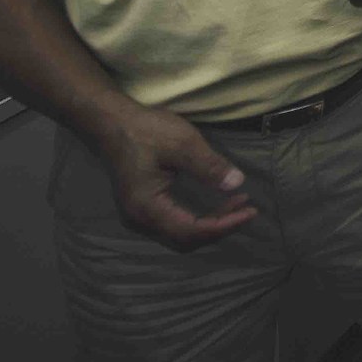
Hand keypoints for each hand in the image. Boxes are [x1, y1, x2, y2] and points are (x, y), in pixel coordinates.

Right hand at [92, 104, 256, 250]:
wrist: (111, 122)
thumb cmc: (144, 130)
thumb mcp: (182, 144)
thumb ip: (209, 166)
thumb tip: (237, 183)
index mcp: (146, 208)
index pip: (191, 231)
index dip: (224, 224)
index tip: (250, 211)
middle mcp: (140, 220)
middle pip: (185, 239)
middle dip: (219, 227)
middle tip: (247, 210)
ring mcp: (138, 216)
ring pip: (179, 234)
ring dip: (209, 224)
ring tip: (237, 206)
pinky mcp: (142, 208)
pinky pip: (173, 224)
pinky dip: (197, 219)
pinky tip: (215, 205)